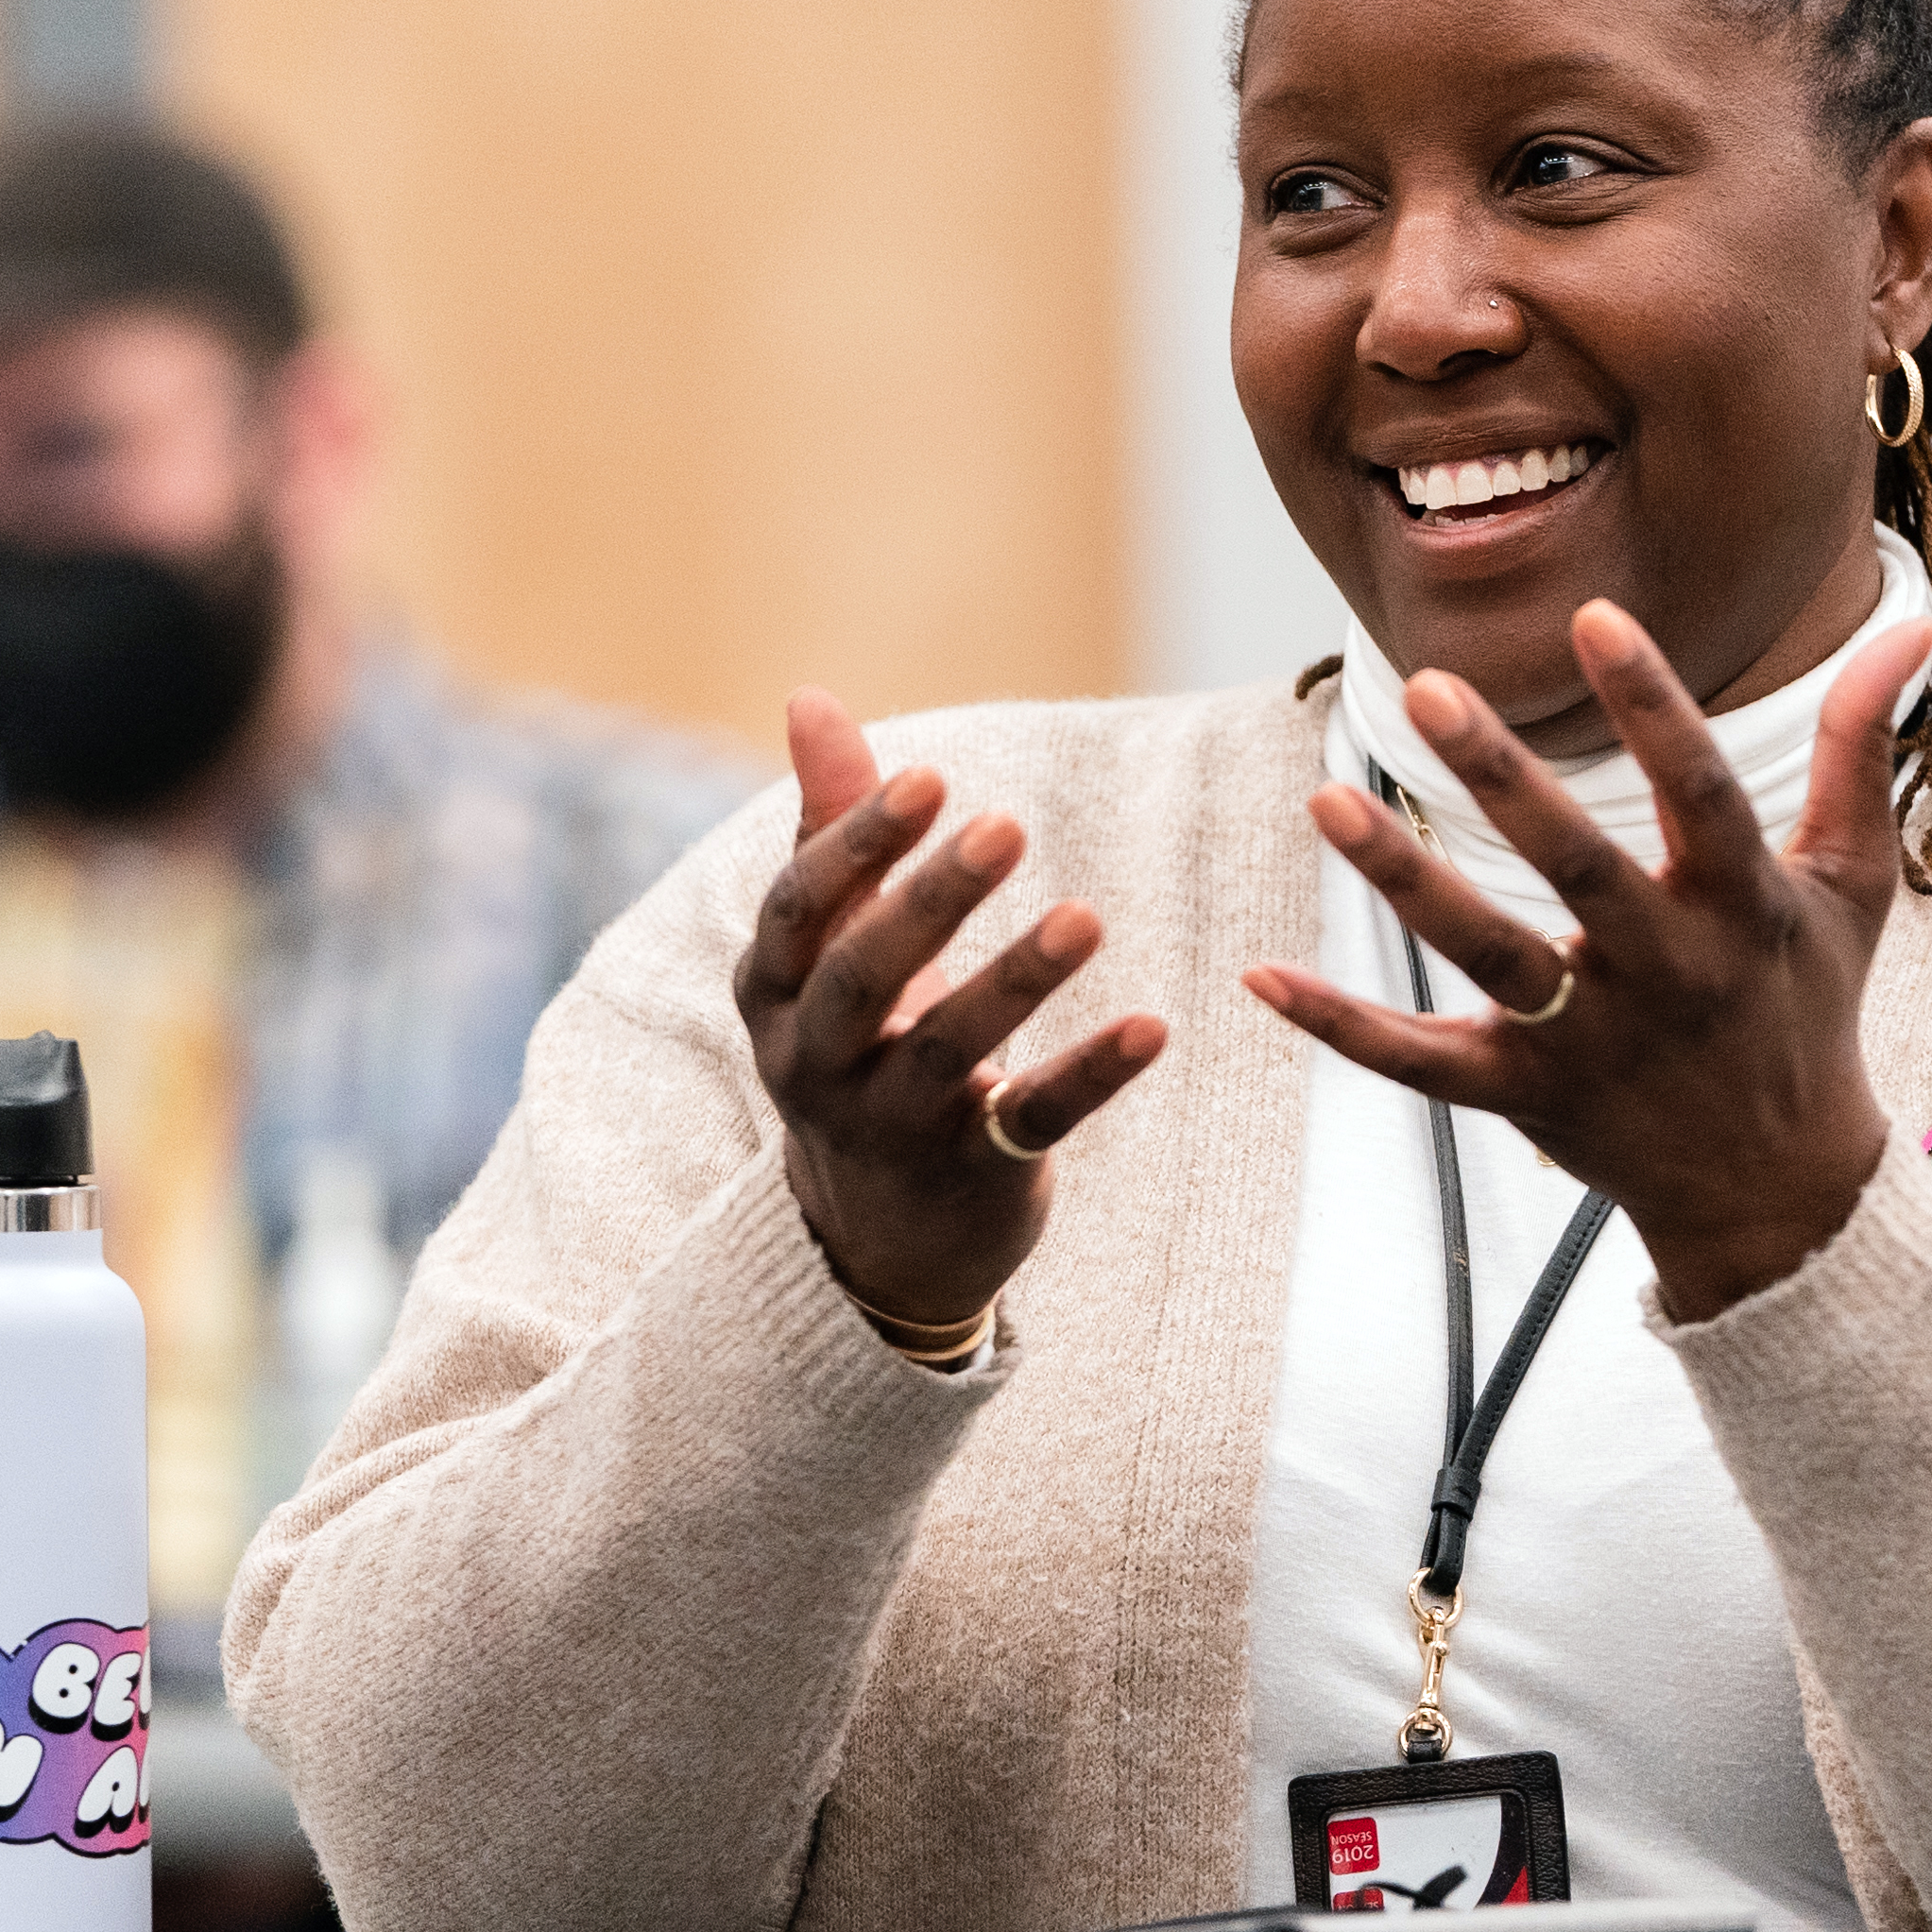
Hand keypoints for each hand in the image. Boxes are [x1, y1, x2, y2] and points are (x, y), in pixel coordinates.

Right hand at [741, 689, 1168, 1340]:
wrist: (879, 1235)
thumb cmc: (862, 1045)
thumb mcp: (834, 948)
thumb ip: (831, 824)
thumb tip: (808, 696)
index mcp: (778, 993)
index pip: (799, 908)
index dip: (856, 843)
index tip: (927, 776)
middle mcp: (820, 1063)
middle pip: (864, 977)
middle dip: (929, 900)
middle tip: (1009, 824)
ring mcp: (894, 1125)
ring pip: (950, 1050)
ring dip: (1018, 981)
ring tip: (1086, 915)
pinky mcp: (974, 1171)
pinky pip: (1034, 1119)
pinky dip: (1093, 1074)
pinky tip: (1152, 1027)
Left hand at [1242, 602, 1931, 1322]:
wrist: (1777, 1189)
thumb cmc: (1805, 1004)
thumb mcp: (1849, 882)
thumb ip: (1864, 748)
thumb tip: (1917, 616)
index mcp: (1744, 908)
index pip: (1701, 791)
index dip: (1652, 704)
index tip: (1595, 616)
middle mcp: (1666, 973)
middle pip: (1573, 867)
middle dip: (1499, 777)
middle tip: (1425, 684)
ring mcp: (1588, 1042)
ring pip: (1484, 956)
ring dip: (1403, 879)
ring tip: (1326, 798)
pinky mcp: (1522, 1098)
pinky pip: (1418, 1063)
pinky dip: (1341, 1024)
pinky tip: (1259, 975)